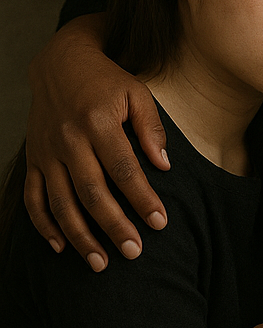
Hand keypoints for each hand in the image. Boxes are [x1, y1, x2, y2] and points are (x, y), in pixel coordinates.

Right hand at [25, 16, 168, 268]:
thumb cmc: (107, 81)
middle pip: (92, 192)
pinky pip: (34, 198)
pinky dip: (44, 225)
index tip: (160, 222)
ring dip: (80, 236)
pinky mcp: (33, 159)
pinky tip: (61, 246)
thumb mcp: (137, 93)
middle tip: (134, 253)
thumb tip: (164, 166)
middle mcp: (69, 139)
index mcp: (98, 122)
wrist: (60, 63)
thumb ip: (152, 128)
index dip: (142, 198)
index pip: (124, 168)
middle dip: (114, 226)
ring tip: (100, 263)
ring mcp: (47, 152)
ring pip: (61, 203)